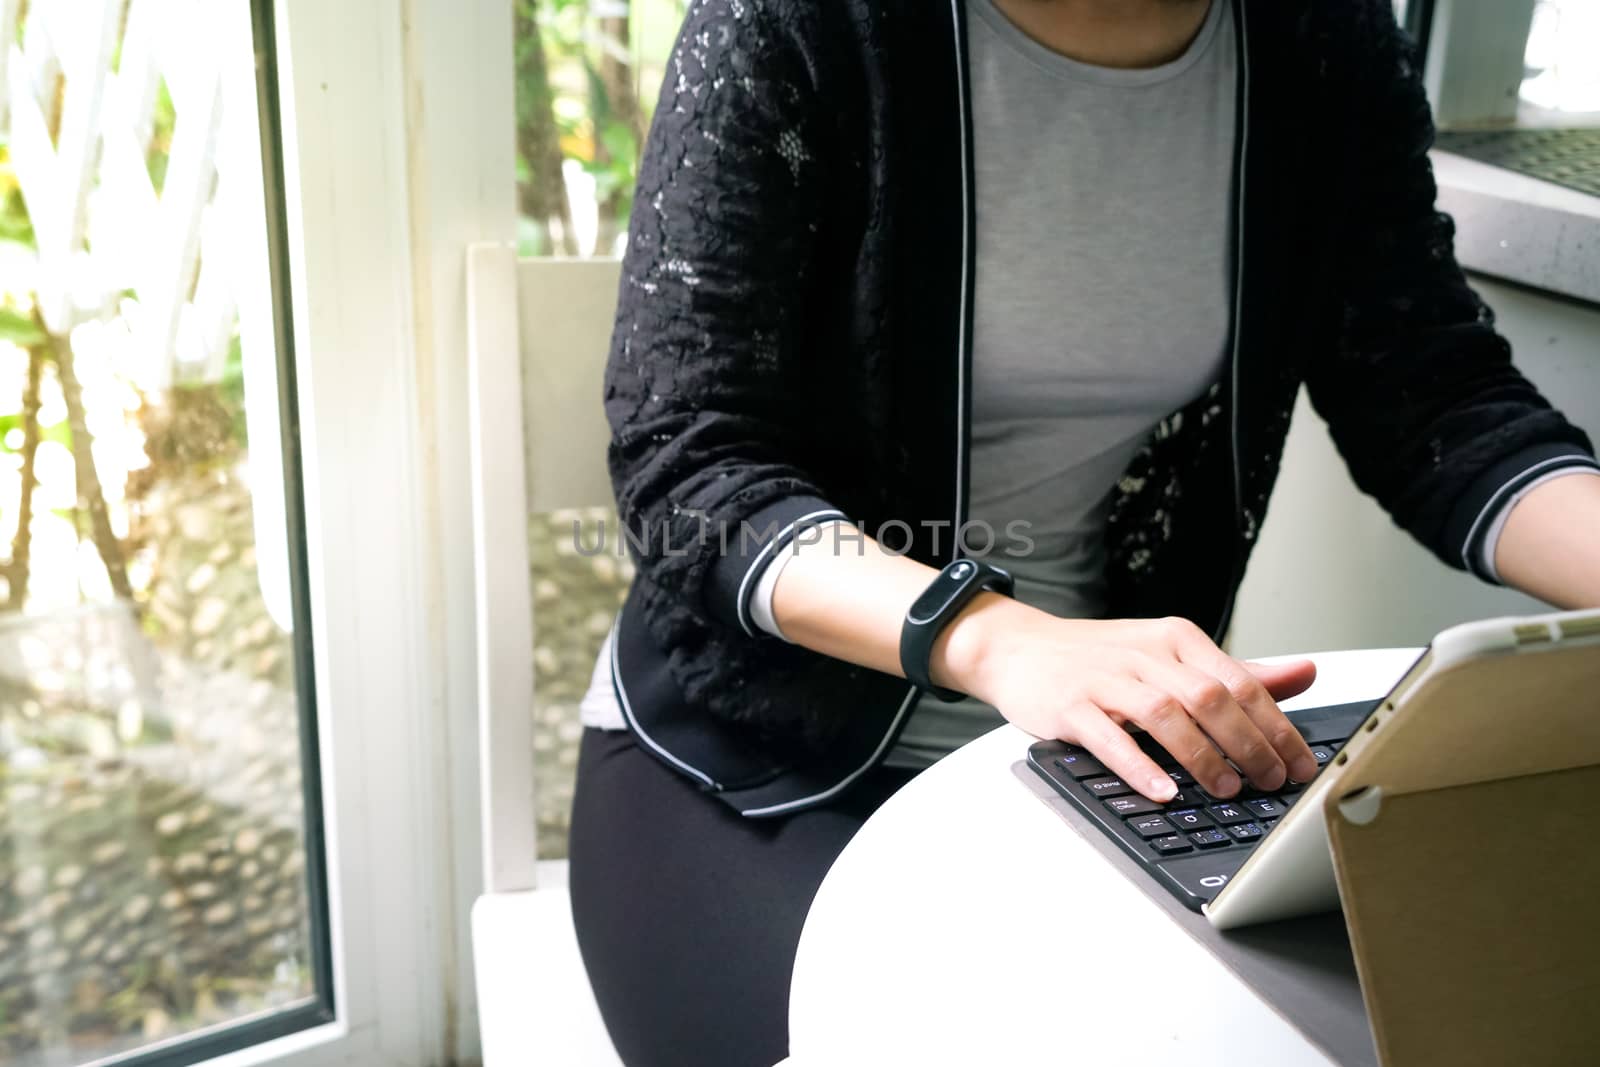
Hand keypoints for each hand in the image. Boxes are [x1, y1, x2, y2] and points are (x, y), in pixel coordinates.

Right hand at [937, 598, 1318, 800]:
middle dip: (1250, 745)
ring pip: (1167, 715)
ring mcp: (1106, 678)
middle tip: (1272, 783)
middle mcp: (1146, 654)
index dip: (1277, 726)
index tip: (1301, 764)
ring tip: (1226, 789)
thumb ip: (1234, 671)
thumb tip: (1305, 674)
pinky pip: (1109, 737)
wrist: (1018, 647)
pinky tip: (1162, 791)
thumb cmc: (1099, 657)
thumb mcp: (1169, 655)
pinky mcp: (1071, 704)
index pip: (1241, 682)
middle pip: (1211, 698)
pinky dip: (1139, 766)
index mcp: (1177, 640)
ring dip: (1203, 757)